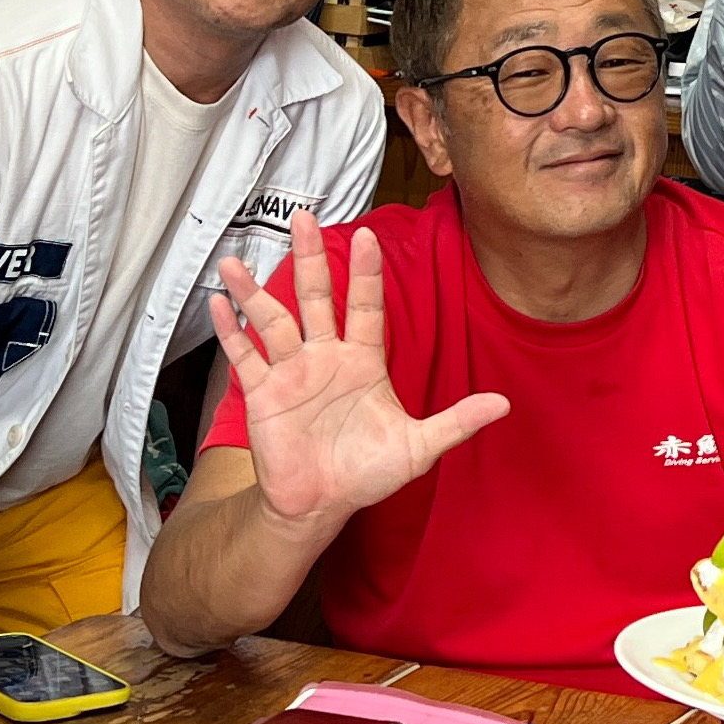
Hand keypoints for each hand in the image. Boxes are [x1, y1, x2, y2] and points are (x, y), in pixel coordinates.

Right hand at [211, 214, 509, 535]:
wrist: (320, 506)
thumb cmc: (367, 473)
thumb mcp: (418, 447)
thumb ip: (456, 422)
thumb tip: (504, 404)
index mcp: (363, 360)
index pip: (367, 306)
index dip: (366, 273)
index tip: (369, 235)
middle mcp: (325, 357)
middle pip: (316, 297)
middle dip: (310, 258)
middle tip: (303, 217)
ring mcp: (291, 373)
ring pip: (272, 322)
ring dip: (254, 292)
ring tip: (234, 261)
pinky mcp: (263, 396)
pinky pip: (244, 358)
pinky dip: (230, 333)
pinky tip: (218, 305)